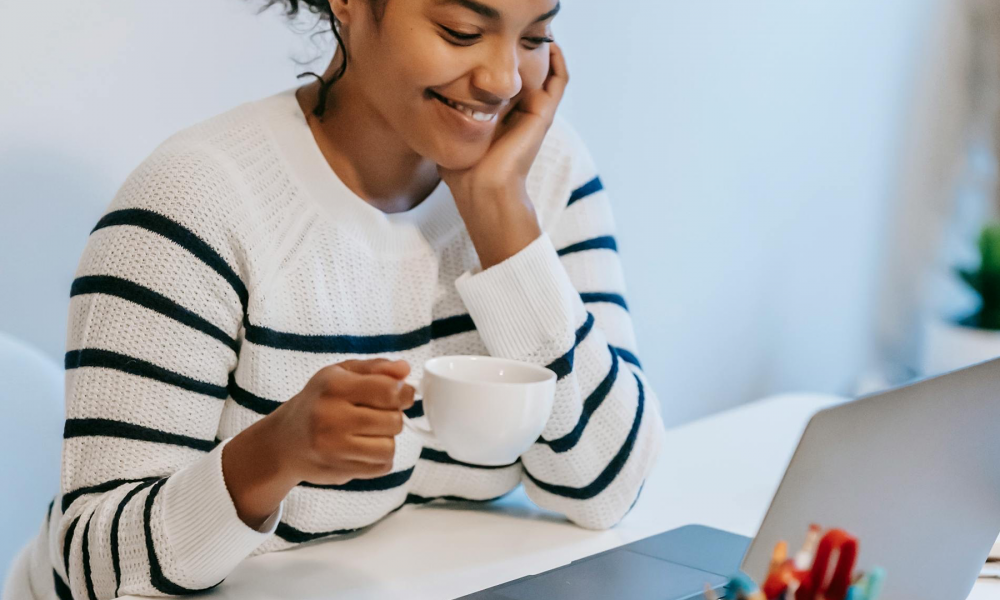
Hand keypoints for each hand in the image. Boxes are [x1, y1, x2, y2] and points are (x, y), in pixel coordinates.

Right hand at [271, 358, 413, 484]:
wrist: (284, 442)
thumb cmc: (319, 402)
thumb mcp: (341, 374)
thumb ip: (376, 368)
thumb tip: (405, 369)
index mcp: (334, 386)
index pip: (388, 391)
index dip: (404, 393)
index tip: (402, 395)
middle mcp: (331, 417)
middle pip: (393, 421)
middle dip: (393, 417)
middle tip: (378, 415)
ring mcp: (333, 447)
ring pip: (389, 447)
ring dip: (386, 440)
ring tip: (369, 433)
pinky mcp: (338, 470)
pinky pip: (382, 467)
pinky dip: (379, 459)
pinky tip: (363, 449)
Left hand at [439, 42, 569, 268]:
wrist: (483, 190)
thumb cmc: (463, 171)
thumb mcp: (450, 134)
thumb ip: (448, 116)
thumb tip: (431, 98)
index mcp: (499, 117)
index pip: (504, 84)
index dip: (500, 65)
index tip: (489, 45)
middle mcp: (519, 113)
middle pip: (526, 75)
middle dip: (521, 53)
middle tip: (514, 31)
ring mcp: (533, 113)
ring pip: (545, 73)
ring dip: (542, 52)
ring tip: (537, 30)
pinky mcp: (543, 114)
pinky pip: (558, 82)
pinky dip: (558, 62)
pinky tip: (551, 43)